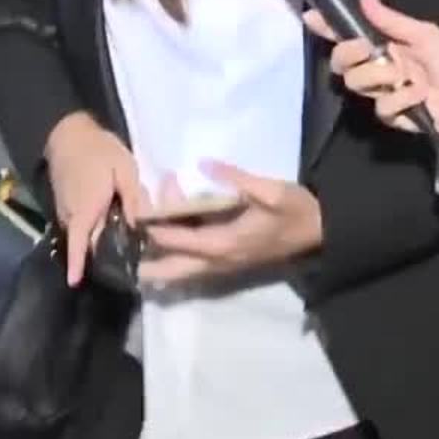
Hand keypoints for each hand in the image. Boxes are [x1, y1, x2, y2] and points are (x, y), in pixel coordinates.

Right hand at [44, 112, 147, 286]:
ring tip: (122, 245)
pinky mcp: (64, 204)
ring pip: (82, 233)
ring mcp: (65, 210)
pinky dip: (91, 228)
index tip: (74, 283)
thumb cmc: (99, 150)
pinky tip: (109, 225)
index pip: (79, 242)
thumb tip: (139, 227)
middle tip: (128, 262)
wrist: (68, 132)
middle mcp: (71, 214)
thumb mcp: (125, 170)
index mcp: (86, 209)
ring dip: (97, 240)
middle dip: (101, 255)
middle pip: (86, 242)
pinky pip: (78, 224)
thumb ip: (133, 200)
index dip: (77, 264)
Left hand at [137, 162, 322, 285]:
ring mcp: (223, 268)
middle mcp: (218, 262)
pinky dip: (171, 264)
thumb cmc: (295, 209)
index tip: (135, 209)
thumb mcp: (270, 189)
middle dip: (144, 261)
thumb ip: (235, 178)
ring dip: (155, 265)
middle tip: (118, 249)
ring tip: (129, 254)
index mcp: (224, 243)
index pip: (177, 238)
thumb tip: (204, 164)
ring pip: (180, 275)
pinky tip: (158, 254)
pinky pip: (191, 271)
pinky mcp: (227, 265)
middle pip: (171, 270)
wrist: (320, 232)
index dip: (154, 225)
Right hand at [304, 0, 438, 145]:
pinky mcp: (392, 116)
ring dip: (381, 77)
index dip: (328, 27)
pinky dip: (401, 100)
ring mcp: (384, 92)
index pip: (348, 34)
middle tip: (368, 49)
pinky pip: (381, 107)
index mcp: (385, 43)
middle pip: (342, 62)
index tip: (311, 17)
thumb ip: (391, 20)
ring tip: (407, 78)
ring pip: (357, 83)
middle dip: (349, 53)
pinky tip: (419, 98)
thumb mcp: (424, 34)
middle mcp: (379, 66)